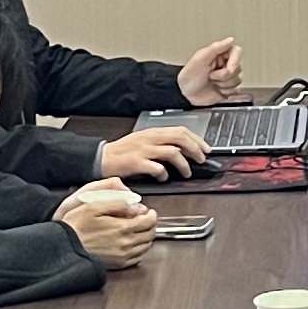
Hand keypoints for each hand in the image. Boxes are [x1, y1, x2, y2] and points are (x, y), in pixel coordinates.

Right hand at [60, 182, 155, 267]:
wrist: (65, 246)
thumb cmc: (76, 226)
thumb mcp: (94, 206)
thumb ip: (117, 204)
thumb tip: (134, 206)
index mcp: (122, 228)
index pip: (149, 222)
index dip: (152, 215)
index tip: (149, 212)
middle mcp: (126, 243)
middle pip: (150, 234)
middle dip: (151, 225)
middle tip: (146, 219)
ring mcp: (123, 255)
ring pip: (146, 246)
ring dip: (147, 237)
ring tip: (140, 230)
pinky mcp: (118, 264)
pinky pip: (137, 258)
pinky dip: (140, 249)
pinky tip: (133, 243)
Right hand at [94, 123, 210, 182]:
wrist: (101, 157)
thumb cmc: (123, 151)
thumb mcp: (143, 141)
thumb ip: (160, 143)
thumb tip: (182, 150)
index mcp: (153, 132)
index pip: (180, 130)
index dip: (197, 139)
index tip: (206, 148)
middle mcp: (150, 138)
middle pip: (180, 138)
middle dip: (195, 149)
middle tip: (202, 159)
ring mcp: (143, 150)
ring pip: (172, 152)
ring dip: (183, 164)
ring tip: (186, 172)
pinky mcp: (136, 163)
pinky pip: (156, 167)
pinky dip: (164, 174)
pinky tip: (164, 178)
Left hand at [178, 38, 246, 106]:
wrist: (186, 96)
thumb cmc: (189, 78)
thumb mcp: (199, 60)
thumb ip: (215, 48)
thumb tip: (230, 40)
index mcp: (218, 55)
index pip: (236, 51)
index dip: (235, 59)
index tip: (229, 68)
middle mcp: (225, 65)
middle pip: (238, 68)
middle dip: (224, 75)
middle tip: (211, 76)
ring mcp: (227, 77)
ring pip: (237, 79)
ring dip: (223, 84)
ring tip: (212, 82)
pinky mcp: (229, 89)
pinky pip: (236, 90)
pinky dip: (225, 91)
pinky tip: (216, 89)